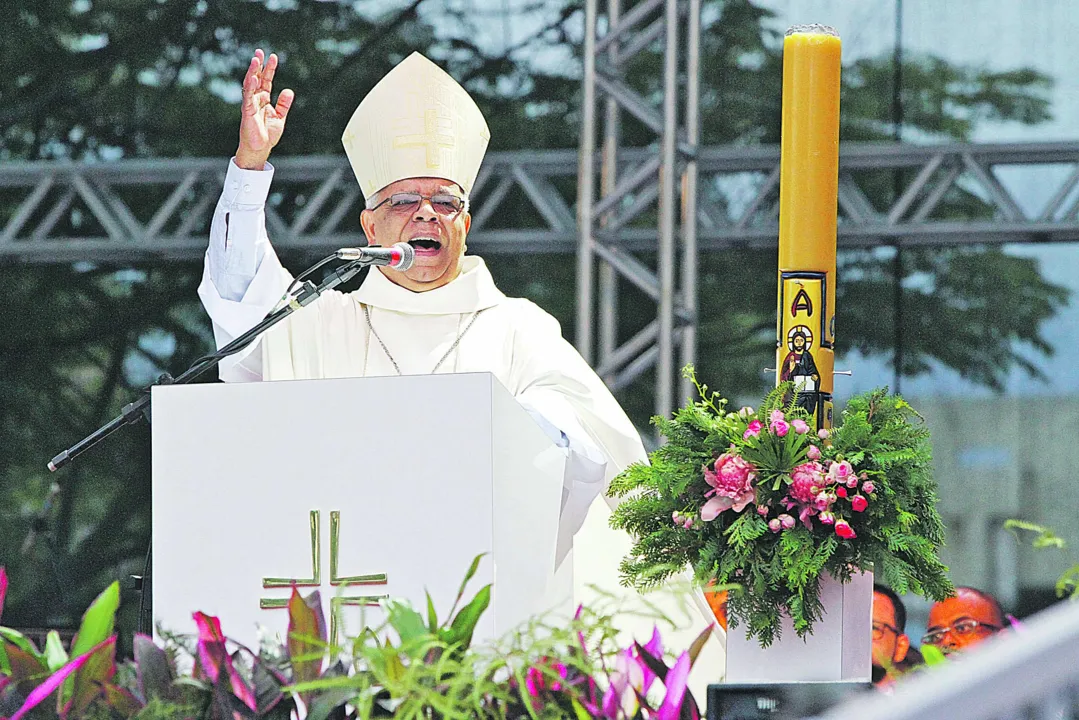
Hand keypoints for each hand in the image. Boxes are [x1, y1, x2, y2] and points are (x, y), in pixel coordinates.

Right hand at [235, 49, 293, 169]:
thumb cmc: (268, 134)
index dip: (270, 69)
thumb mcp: (280, 117)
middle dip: (258, 65)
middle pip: (257, 78)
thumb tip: (289, 91)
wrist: (260, 148)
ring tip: (256, 60)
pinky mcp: (247, 111)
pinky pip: (248, 97)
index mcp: (264, 99)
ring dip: (253, 72)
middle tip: (260, 52)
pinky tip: (253, 77)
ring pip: (250, 84)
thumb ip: (284, 104)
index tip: (273, 56)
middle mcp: (256, 99)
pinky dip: (250, 87)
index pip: (266, 80)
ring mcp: (250, 104)